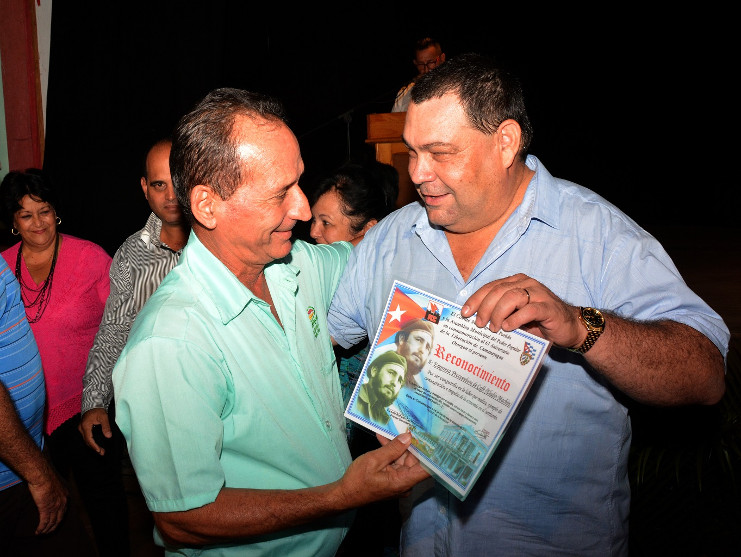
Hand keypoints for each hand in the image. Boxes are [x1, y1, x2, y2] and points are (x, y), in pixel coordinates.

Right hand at [27, 462, 67, 534]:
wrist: (43, 475)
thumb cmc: (47, 476)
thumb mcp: (55, 483)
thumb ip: (54, 489)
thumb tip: (50, 491)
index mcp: (65, 496)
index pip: (64, 511)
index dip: (59, 518)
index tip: (55, 523)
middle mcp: (62, 503)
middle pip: (59, 519)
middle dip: (53, 527)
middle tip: (48, 531)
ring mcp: (55, 507)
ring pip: (51, 522)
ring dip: (46, 530)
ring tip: (41, 534)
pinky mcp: (46, 509)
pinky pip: (44, 522)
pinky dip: (41, 529)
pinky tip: (37, 532)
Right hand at [78, 408, 110, 454]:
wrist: (93, 404)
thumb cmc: (98, 410)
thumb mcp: (104, 417)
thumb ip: (106, 426)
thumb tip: (108, 436)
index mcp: (85, 426)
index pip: (89, 439)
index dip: (94, 446)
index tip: (99, 450)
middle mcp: (81, 428)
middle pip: (87, 441)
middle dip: (94, 447)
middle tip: (102, 452)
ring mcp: (81, 428)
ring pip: (86, 440)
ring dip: (93, 445)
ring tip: (100, 450)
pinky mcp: (83, 428)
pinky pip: (87, 437)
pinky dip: (91, 441)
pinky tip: (96, 444)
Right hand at [339, 432, 429, 506]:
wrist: (345, 494)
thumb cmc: (358, 480)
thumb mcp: (374, 460)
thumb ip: (393, 448)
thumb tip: (408, 437)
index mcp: (403, 481)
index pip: (427, 469)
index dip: (433, 454)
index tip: (434, 438)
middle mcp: (404, 482)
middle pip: (415, 461)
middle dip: (411, 443)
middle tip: (409, 426)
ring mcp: (398, 481)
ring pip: (404, 459)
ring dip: (397, 445)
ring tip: (392, 429)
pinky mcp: (392, 478)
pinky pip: (395, 463)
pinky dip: (390, 452)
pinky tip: (382, 438)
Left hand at [460, 273, 584, 348]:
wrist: (569, 328)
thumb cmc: (539, 322)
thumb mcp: (515, 316)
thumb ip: (500, 313)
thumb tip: (475, 321)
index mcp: (516, 282)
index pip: (491, 287)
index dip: (476, 299)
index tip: (465, 313)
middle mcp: (526, 283)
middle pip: (498, 290)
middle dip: (485, 307)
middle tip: (479, 324)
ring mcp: (539, 294)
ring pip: (512, 296)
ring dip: (498, 313)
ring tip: (494, 328)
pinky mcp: (548, 307)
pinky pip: (529, 309)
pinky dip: (515, 319)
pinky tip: (508, 328)